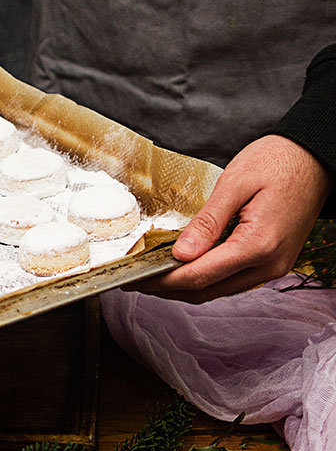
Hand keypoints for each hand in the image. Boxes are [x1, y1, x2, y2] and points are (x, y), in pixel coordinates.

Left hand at [135, 134, 332, 302]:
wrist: (314, 159)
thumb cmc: (278, 162)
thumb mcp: (235, 183)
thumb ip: (207, 222)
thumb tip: (181, 254)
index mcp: (258, 245)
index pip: (201, 275)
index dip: (164, 279)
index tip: (136, 276)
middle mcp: (268, 265)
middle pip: (208, 290)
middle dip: (168, 288)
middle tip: (136, 278)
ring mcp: (273, 267)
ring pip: (219, 289)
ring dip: (186, 285)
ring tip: (153, 271)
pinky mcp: (272, 261)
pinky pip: (232, 278)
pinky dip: (205, 276)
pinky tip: (185, 263)